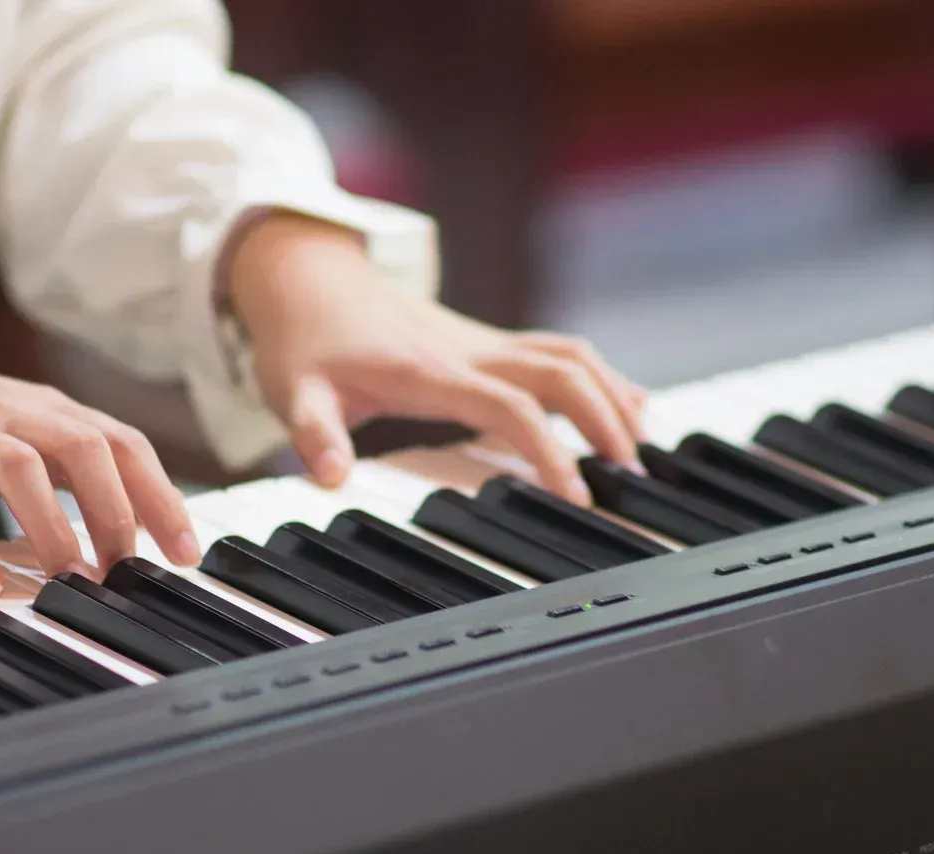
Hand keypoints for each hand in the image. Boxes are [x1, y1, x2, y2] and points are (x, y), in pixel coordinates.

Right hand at [0, 363, 198, 595]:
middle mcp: (13, 415)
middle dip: (115, 510)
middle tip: (126, 570)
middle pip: (83, 447)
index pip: (123, 443)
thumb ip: (80, 469)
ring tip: (72, 579)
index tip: (185, 551)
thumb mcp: (28, 431)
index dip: (160, 495)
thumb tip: (141, 525)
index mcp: (51, 411)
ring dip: (53, 526)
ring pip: (19, 468)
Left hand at [227, 212, 646, 506]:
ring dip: (611, 394)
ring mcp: (482, 342)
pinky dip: (598, 377)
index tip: (578, 495)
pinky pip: (557, 352)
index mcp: (429, 370)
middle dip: (606, 420)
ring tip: (640, 449)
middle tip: (632, 478)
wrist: (308, 278)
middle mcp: (469, 350)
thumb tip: (332, 479)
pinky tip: (622, 405)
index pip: (510, 406)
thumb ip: (314, 435)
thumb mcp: (294, 391)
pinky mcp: (485, 342)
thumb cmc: (305, 341)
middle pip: (563, 371)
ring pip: (570, 354)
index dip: (550, 449)